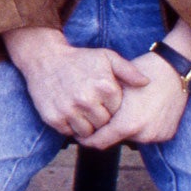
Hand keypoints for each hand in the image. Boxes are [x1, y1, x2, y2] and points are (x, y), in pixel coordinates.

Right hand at [2, 26, 149, 139]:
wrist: (44, 58)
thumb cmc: (79, 58)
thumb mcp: (106, 57)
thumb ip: (128, 70)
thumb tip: (146, 82)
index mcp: (105, 87)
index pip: (118, 112)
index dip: (112, 107)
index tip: (104, 100)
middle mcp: (87, 100)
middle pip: (104, 124)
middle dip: (100, 117)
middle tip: (92, 106)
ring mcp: (69, 110)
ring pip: (88, 132)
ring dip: (86, 125)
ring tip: (82, 111)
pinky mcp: (54, 118)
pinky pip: (69, 133)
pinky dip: (71, 126)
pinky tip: (70, 112)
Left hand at [78, 23, 190, 149]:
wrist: (175, 69)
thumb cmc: (142, 71)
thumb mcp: (115, 85)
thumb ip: (100, 105)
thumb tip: (82, 117)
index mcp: (127, 124)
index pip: (99, 142)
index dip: (86, 138)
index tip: (80, 133)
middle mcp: (143, 135)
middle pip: (116, 139)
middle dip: (109, 129)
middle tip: (106, 114)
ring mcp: (157, 136)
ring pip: (132, 137)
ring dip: (127, 127)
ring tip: (128, 108)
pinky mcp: (167, 134)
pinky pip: (148, 134)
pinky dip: (143, 126)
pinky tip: (143, 109)